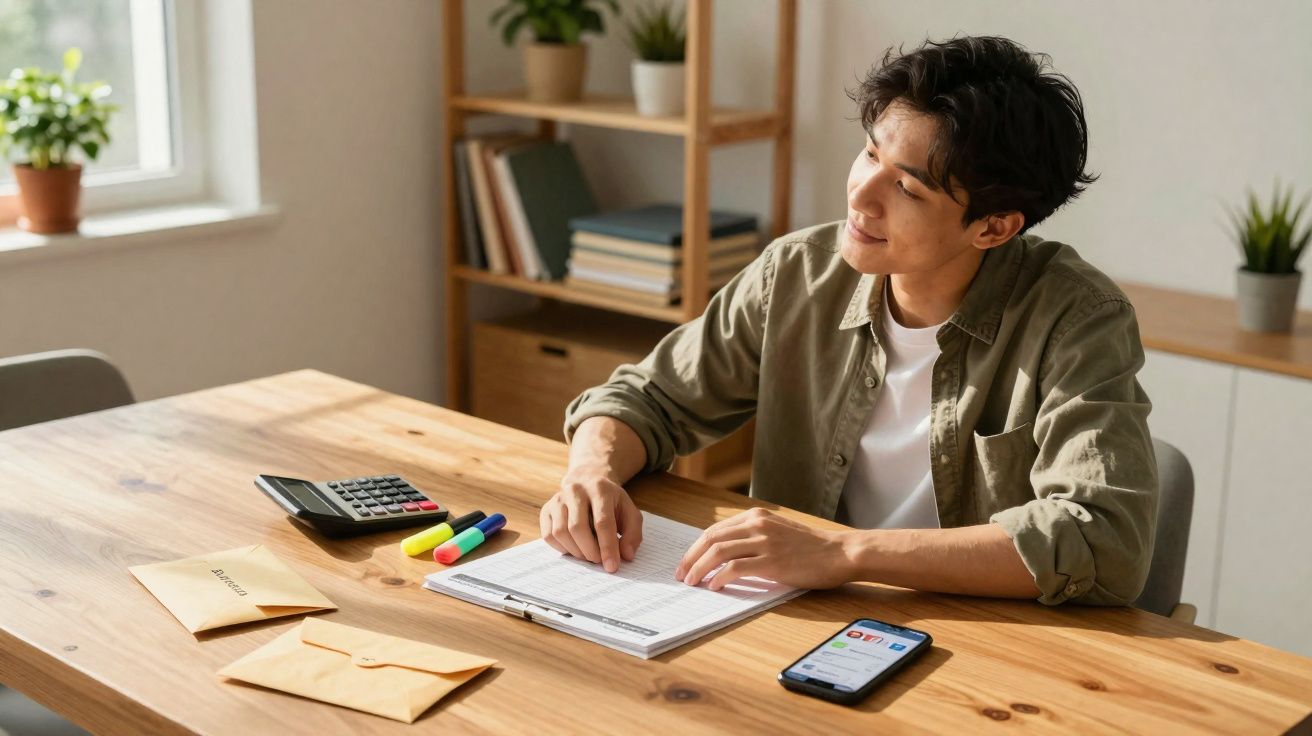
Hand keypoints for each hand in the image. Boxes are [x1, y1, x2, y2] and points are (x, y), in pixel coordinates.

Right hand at [539, 466, 643, 572]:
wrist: (588, 482)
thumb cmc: (611, 503)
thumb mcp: (629, 513)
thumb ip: (633, 534)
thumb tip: (626, 555)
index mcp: (600, 489)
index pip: (602, 522)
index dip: (607, 547)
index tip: (612, 566)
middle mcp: (576, 490)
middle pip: (578, 528)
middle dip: (590, 551)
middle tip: (599, 560)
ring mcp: (557, 499)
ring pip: (561, 532)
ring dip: (576, 551)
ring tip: (588, 554)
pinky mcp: (546, 509)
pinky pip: (548, 536)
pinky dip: (562, 548)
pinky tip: (575, 547)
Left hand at [674, 508, 852, 590]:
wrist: (840, 553)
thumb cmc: (811, 548)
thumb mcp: (778, 532)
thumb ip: (753, 537)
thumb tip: (724, 555)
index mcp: (756, 516)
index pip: (715, 530)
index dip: (696, 547)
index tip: (686, 563)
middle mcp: (757, 525)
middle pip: (711, 539)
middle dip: (691, 558)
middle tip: (681, 574)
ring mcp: (765, 542)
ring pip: (719, 552)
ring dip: (700, 568)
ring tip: (692, 582)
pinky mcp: (772, 561)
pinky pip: (736, 567)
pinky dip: (720, 577)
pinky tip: (715, 586)